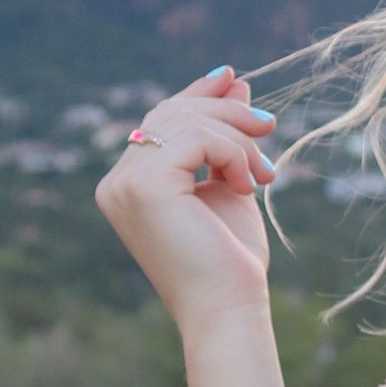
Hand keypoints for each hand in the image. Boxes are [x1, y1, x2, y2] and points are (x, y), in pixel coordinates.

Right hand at [93, 66, 280, 328]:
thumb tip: (234, 80)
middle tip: (270, 124)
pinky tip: (247, 185)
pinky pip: (198, 139)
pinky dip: (233, 154)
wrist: (228, 309)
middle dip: (226, 112)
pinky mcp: (143, 184)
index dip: (196, 95)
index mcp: (128, 184)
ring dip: (239, 140)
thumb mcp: (229, 184)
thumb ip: (226, 138)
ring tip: (265, 175)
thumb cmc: (230, 260)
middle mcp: (116, 182)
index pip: (160, 122)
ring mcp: (124, 182)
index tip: (233, 77)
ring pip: (187, 121)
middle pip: (172, 114)